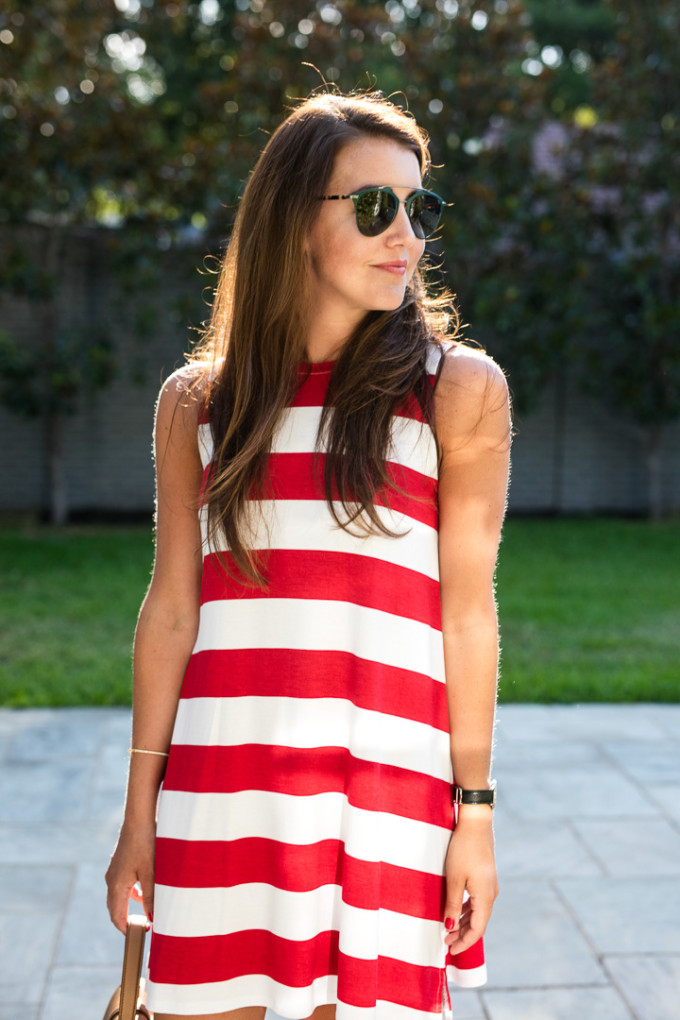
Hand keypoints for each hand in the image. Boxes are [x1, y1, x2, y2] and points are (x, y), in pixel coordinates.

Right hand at [105, 820, 155, 932]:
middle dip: (126, 920)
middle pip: (115, 908)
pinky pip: (122, 885)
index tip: (138, 936)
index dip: (126, 929)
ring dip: (129, 906)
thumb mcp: (150, 873)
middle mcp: (111, 880)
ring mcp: (114, 871)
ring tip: (145, 913)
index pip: (116, 916)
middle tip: (142, 928)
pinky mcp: (120, 863)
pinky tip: (144, 891)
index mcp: (116, 886)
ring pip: (119, 896)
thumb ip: (151, 897)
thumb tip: (152, 918)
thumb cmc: (145, 845)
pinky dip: (131, 893)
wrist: (139, 819)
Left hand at [443, 810, 497, 954]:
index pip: (477, 930)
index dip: (464, 942)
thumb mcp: (454, 879)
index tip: (450, 950)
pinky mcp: (486, 878)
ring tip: (448, 930)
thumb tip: (450, 927)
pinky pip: (478, 901)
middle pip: (478, 923)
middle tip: (445, 942)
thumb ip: (452, 905)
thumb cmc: (462, 849)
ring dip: (464, 923)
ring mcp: (490, 886)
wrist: (476, 823)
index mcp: (486, 898)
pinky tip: (457, 912)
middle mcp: (491, 894)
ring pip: (478, 912)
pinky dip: (467, 910)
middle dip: (463, 935)